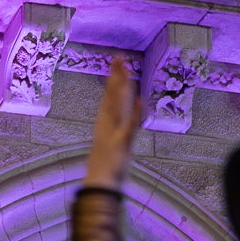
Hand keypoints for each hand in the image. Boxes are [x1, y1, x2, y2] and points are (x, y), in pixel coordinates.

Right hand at [84, 57, 140, 190]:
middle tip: (119, 56)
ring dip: (123, 87)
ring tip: (126, 69)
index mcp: (104, 123)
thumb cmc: (105, 167)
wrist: (100, 184)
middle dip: (117, 75)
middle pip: (113, 95)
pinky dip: (135, 112)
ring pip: (119, 105)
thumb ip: (111, 130)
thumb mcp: (108, 144)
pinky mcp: (122, 143)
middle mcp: (108, 124)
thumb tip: (113, 119)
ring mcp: (114, 132)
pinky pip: (130, 125)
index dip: (113, 79)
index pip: (109, 96)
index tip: (116, 63)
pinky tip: (139, 99)